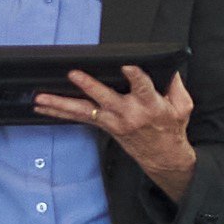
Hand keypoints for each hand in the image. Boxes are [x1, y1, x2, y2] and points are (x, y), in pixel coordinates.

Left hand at [38, 65, 198, 196]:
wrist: (163, 157)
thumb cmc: (172, 128)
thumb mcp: (183, 106)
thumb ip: (176, 85)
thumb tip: (170, 67)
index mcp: (150, 106)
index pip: (143, 88)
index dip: (135, 77)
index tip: (127, 67)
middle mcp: (128, 114)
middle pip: (105, 98)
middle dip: (89, 86)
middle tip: (74, 74)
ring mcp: (113, 121)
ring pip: (83, 111)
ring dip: (60, 104)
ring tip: (40, 98)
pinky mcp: (104, 126)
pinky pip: (78, 118)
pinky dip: (58, 113)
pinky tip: (41, 108)